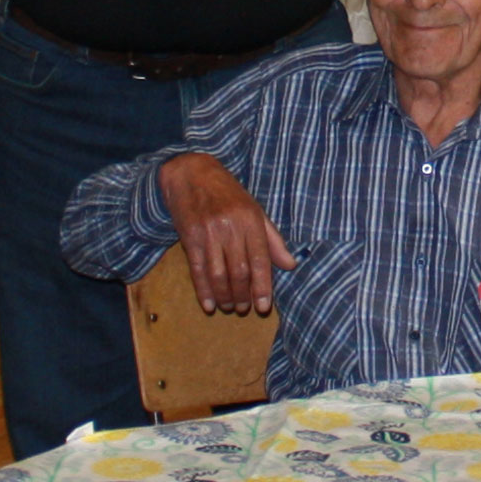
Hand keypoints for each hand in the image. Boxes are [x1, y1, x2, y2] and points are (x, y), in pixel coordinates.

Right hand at [159, 152, 295, 315]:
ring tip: (229, 307)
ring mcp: (208, 232)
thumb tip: (290, 265)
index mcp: (250, 219)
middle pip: (239, 271)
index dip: (262, 286)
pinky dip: (203, 291)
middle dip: (242, 295)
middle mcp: (230, 226)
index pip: (259, 259)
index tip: (263, 307)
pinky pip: (197, 270)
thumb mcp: (254, 209)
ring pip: (218, 274)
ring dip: (225, 296)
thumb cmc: (227, 193)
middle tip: (244, 308)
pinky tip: (209, 305)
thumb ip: (272, 238)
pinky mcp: (189, 237)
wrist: (191, 172)